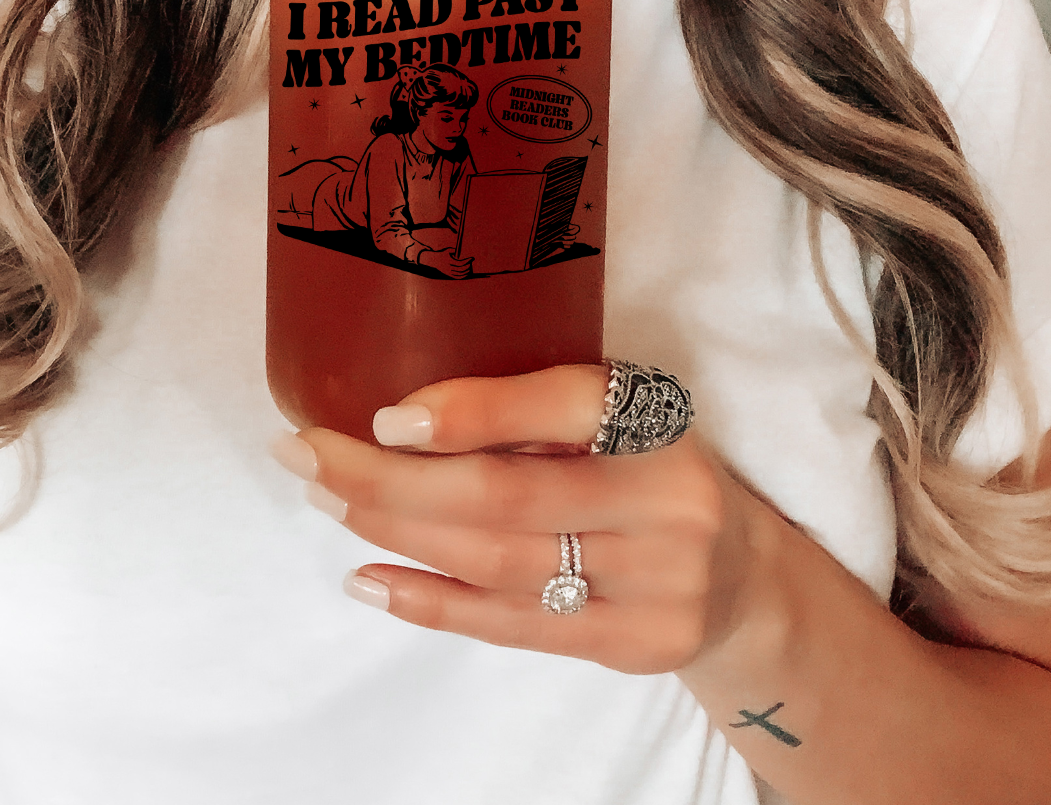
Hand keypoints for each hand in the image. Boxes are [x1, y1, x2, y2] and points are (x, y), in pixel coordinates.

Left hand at [273, 365, 759, 676]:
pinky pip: (512, 626)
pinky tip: (369, 580)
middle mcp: (665, 500)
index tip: (384, 417)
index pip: (564, 406)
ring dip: (396, 533)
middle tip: (307, 454)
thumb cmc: (650, 469)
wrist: (744, 575)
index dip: (472, 413)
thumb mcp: (618, 414)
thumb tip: (401, 415)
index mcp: (657, 418)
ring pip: (497, 562)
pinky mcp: (632, 644)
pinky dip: (432, 603)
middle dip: (390, 478)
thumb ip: (537, 409)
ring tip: (327, 502)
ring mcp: (654, 582)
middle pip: (505, 496)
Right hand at [420, 247, 472, 277]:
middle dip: (467, 266)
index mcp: (449, 261)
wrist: (434, 260)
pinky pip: (457, 277)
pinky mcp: (449, 275)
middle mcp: (448, 268)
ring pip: (459, 274)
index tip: (471, 258)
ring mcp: (448, 272)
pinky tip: (466, 274)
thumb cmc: (442, 254)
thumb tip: (461, 250)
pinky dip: (462, 276)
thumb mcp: (447, 250)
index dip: (467, 261)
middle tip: (470, 263)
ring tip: (469, 268)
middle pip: (460, 269)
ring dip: (466, 272)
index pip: (460, 263)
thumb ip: (454, 250)